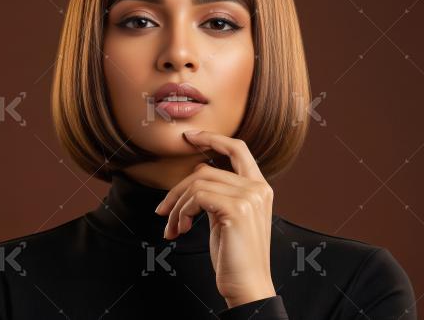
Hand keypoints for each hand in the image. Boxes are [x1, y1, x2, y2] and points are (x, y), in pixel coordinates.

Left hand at [154, 130, 276, 307]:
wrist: (247, 286)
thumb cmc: (235, 257)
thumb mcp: (227, 218)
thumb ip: (220, 193)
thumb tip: (200, 169)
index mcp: (260, 187)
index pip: (238, 149)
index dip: (213, 138)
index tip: (190, 137)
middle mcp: (258, 188)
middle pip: (205, 170)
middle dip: (177, 190)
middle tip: (163, 211)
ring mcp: (249, 197)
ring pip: (197, 183)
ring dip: (176, 207)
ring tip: (173, 228)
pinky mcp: (237, 209)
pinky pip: (197, 197)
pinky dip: (182, 212)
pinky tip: (182, 230)